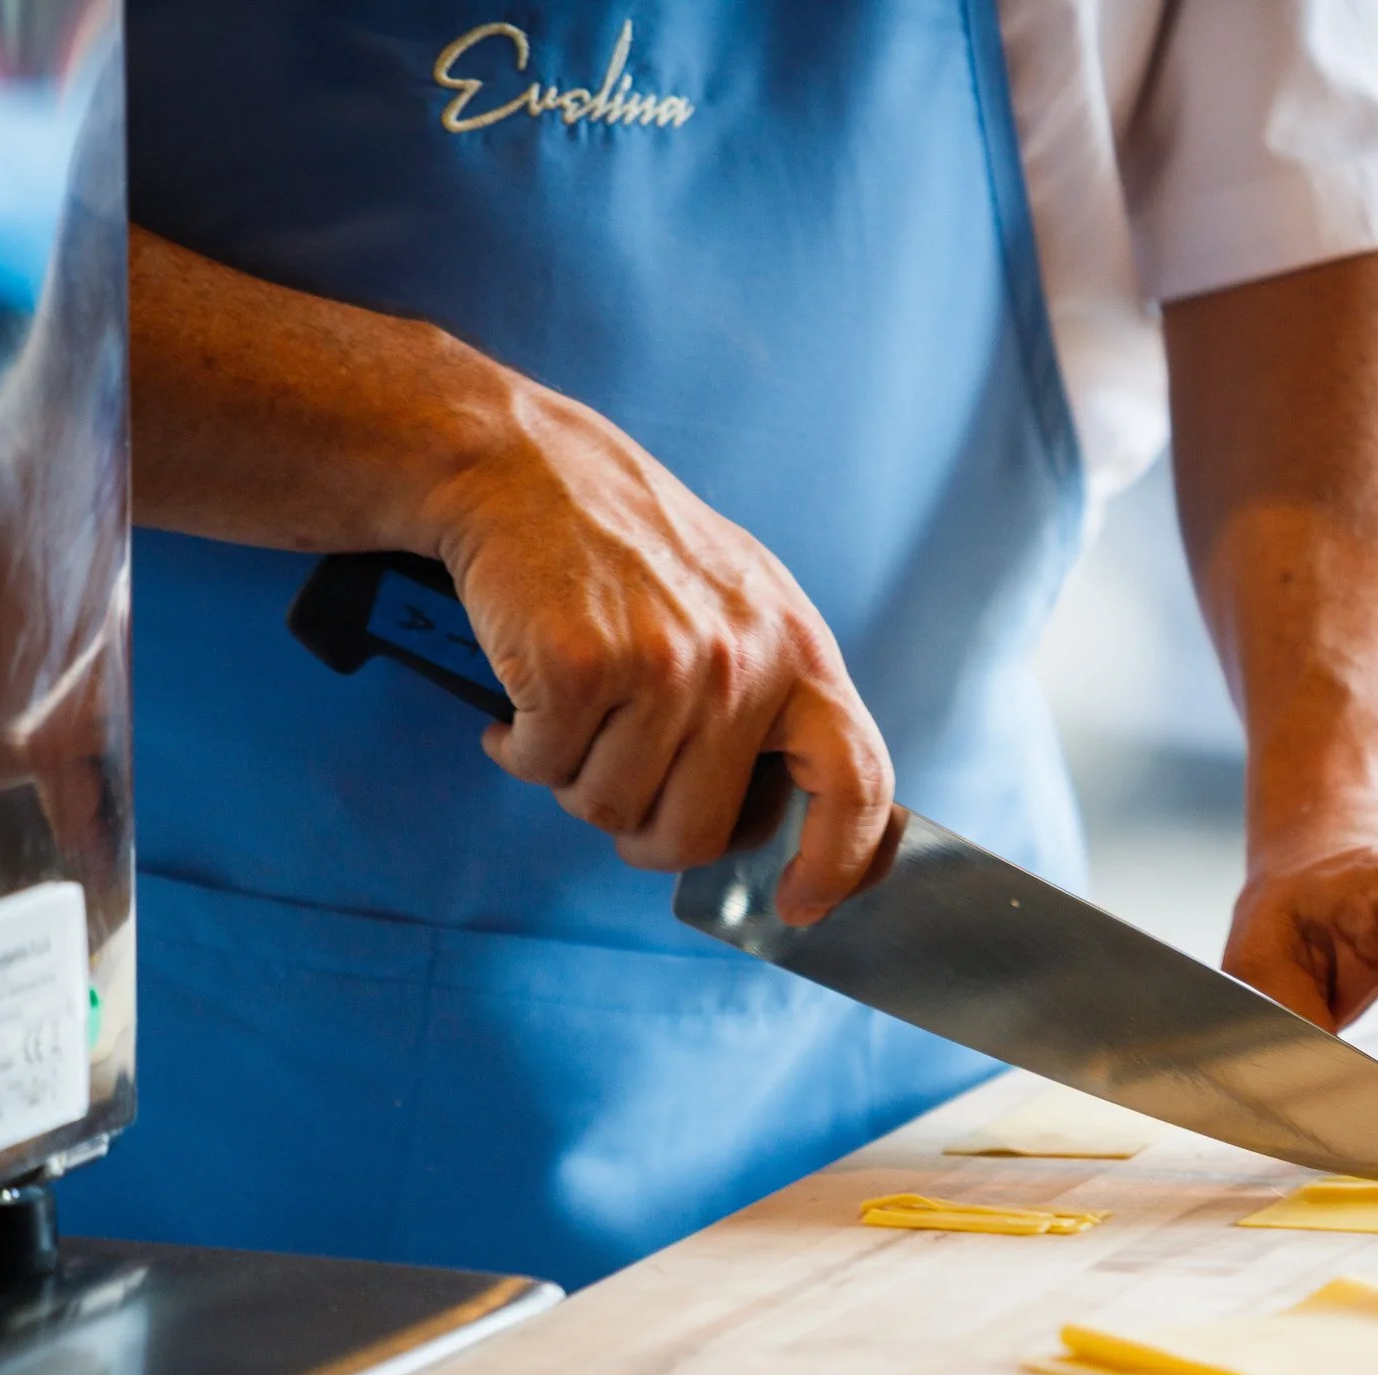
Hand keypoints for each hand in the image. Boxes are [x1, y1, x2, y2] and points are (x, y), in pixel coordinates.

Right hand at [421, 377, 892, 923]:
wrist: (523, 467)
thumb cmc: (630, 551)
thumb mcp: (741, 607)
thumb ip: (775, 705)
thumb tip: (788, 824)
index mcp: (800, 651)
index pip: (858, 781)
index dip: (837, 862)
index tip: (799, 905)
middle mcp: (742, 662)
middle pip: (699, 833)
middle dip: (644, 833)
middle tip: (615, 782)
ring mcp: (664, 665)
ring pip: (610, 810)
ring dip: (574, 779)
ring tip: (572, 712)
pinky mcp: (579, 667)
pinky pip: (542, 768)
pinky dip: (519, 747)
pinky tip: (524, 696)